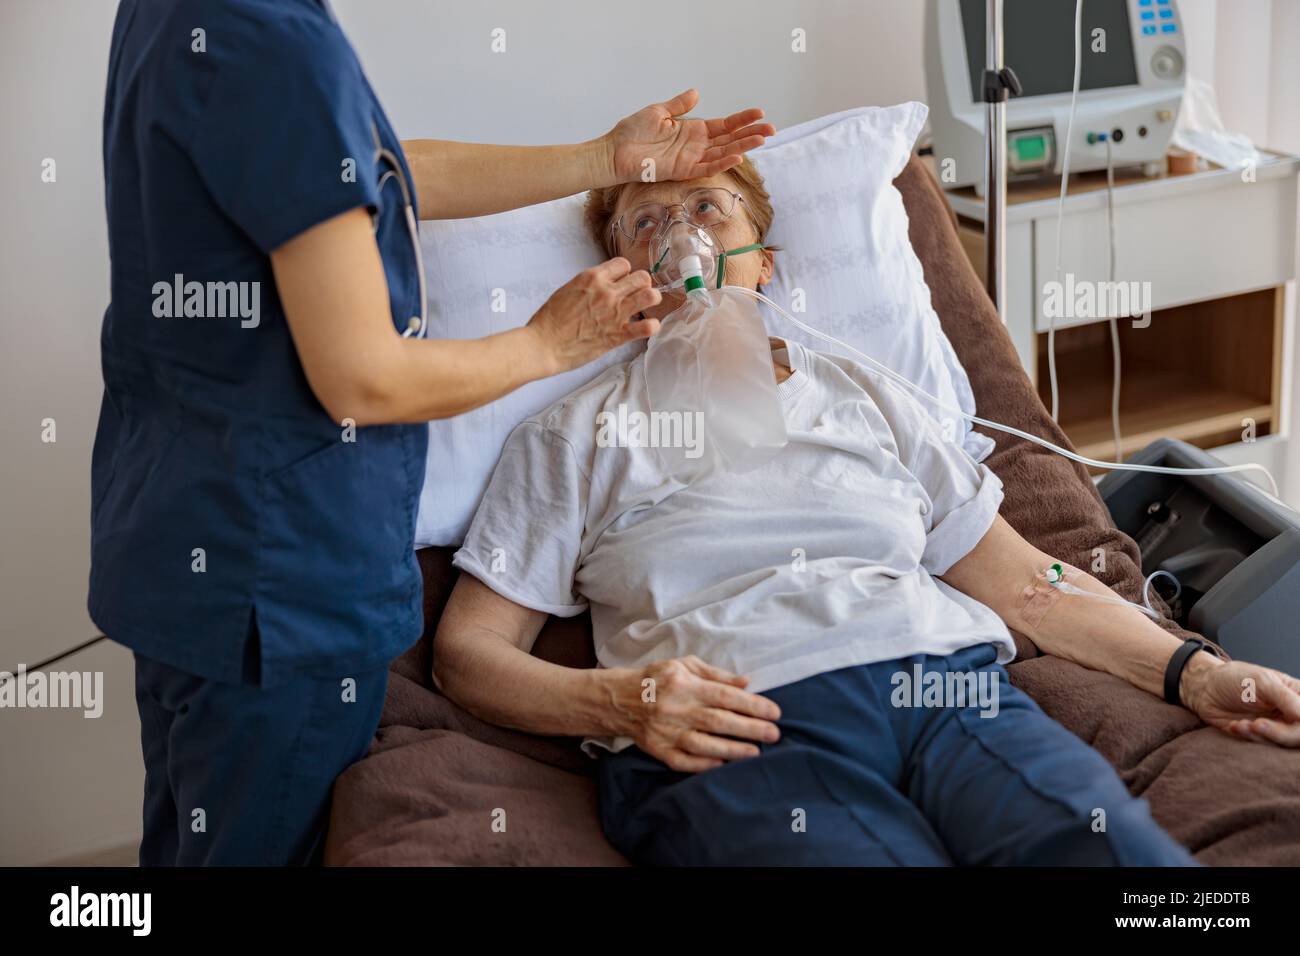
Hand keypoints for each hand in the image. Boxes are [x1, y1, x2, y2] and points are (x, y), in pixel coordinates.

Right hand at [526, 258, 660, 373]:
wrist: (544, 344)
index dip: (625, 273)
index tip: (622, 282)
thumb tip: (603, 285)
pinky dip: (652, 327)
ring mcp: (615, 313)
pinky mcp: (618, 335)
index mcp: (592, 277)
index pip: (624, 264)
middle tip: (636, 294)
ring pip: (651, 296)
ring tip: (645, 307)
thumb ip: (590, 285)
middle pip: (642, 277)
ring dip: (651, 300)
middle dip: (642, 285)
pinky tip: (646, 328)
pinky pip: (648, 327)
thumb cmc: (550, 320)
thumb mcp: (568, 289)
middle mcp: (607, 292)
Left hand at [604, 89, 775, 183]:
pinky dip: (722, 162)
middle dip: (751, 134)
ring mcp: (690, 159)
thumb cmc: (633, 133)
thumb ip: (680, 105)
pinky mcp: (682, 171)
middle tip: (772, 130)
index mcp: (693, 131)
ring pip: (723, 153)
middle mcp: (696, 146)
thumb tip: (697, 93)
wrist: (614, 151)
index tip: (760, 113)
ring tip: (762, 140)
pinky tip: (737, 156)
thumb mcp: (659, 112)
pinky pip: (706, 167)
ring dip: (743, 147)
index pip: (724, 125)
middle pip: (730, 140)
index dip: (742, 119)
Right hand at [613, 656, 781, 771]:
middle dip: (750, 728)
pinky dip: (704, 764)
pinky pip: (684, 762)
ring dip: (732, 749)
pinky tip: (724, 763)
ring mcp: (666, 732)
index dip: (752, 705)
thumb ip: (717, 675)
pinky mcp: (658, 750)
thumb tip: (747, 683)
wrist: (618, 699)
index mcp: (685, 685)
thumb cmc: (657, 679)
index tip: (774, 712)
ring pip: (704, 744)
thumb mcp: (685, 666)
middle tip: (774, 734)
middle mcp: (676, 709)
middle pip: (719, 721)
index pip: (725, 696)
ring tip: (755, 752)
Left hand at [1181, 653, 1299, 746]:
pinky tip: (1235, 726)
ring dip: (1262, 736)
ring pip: (1282, 744)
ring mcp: (1275, 727)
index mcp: (1297, 696)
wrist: (1204, 687)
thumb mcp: (1262, 681)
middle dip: (1281, 733)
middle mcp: (1290, 714)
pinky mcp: (1258, 738)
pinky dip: (1248, 737)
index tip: (1294, 721)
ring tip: (1244, 724)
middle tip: (1259, 724)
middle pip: (1299, 735)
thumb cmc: (1234, 678)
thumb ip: (1286, 698)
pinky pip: (1261, 746)